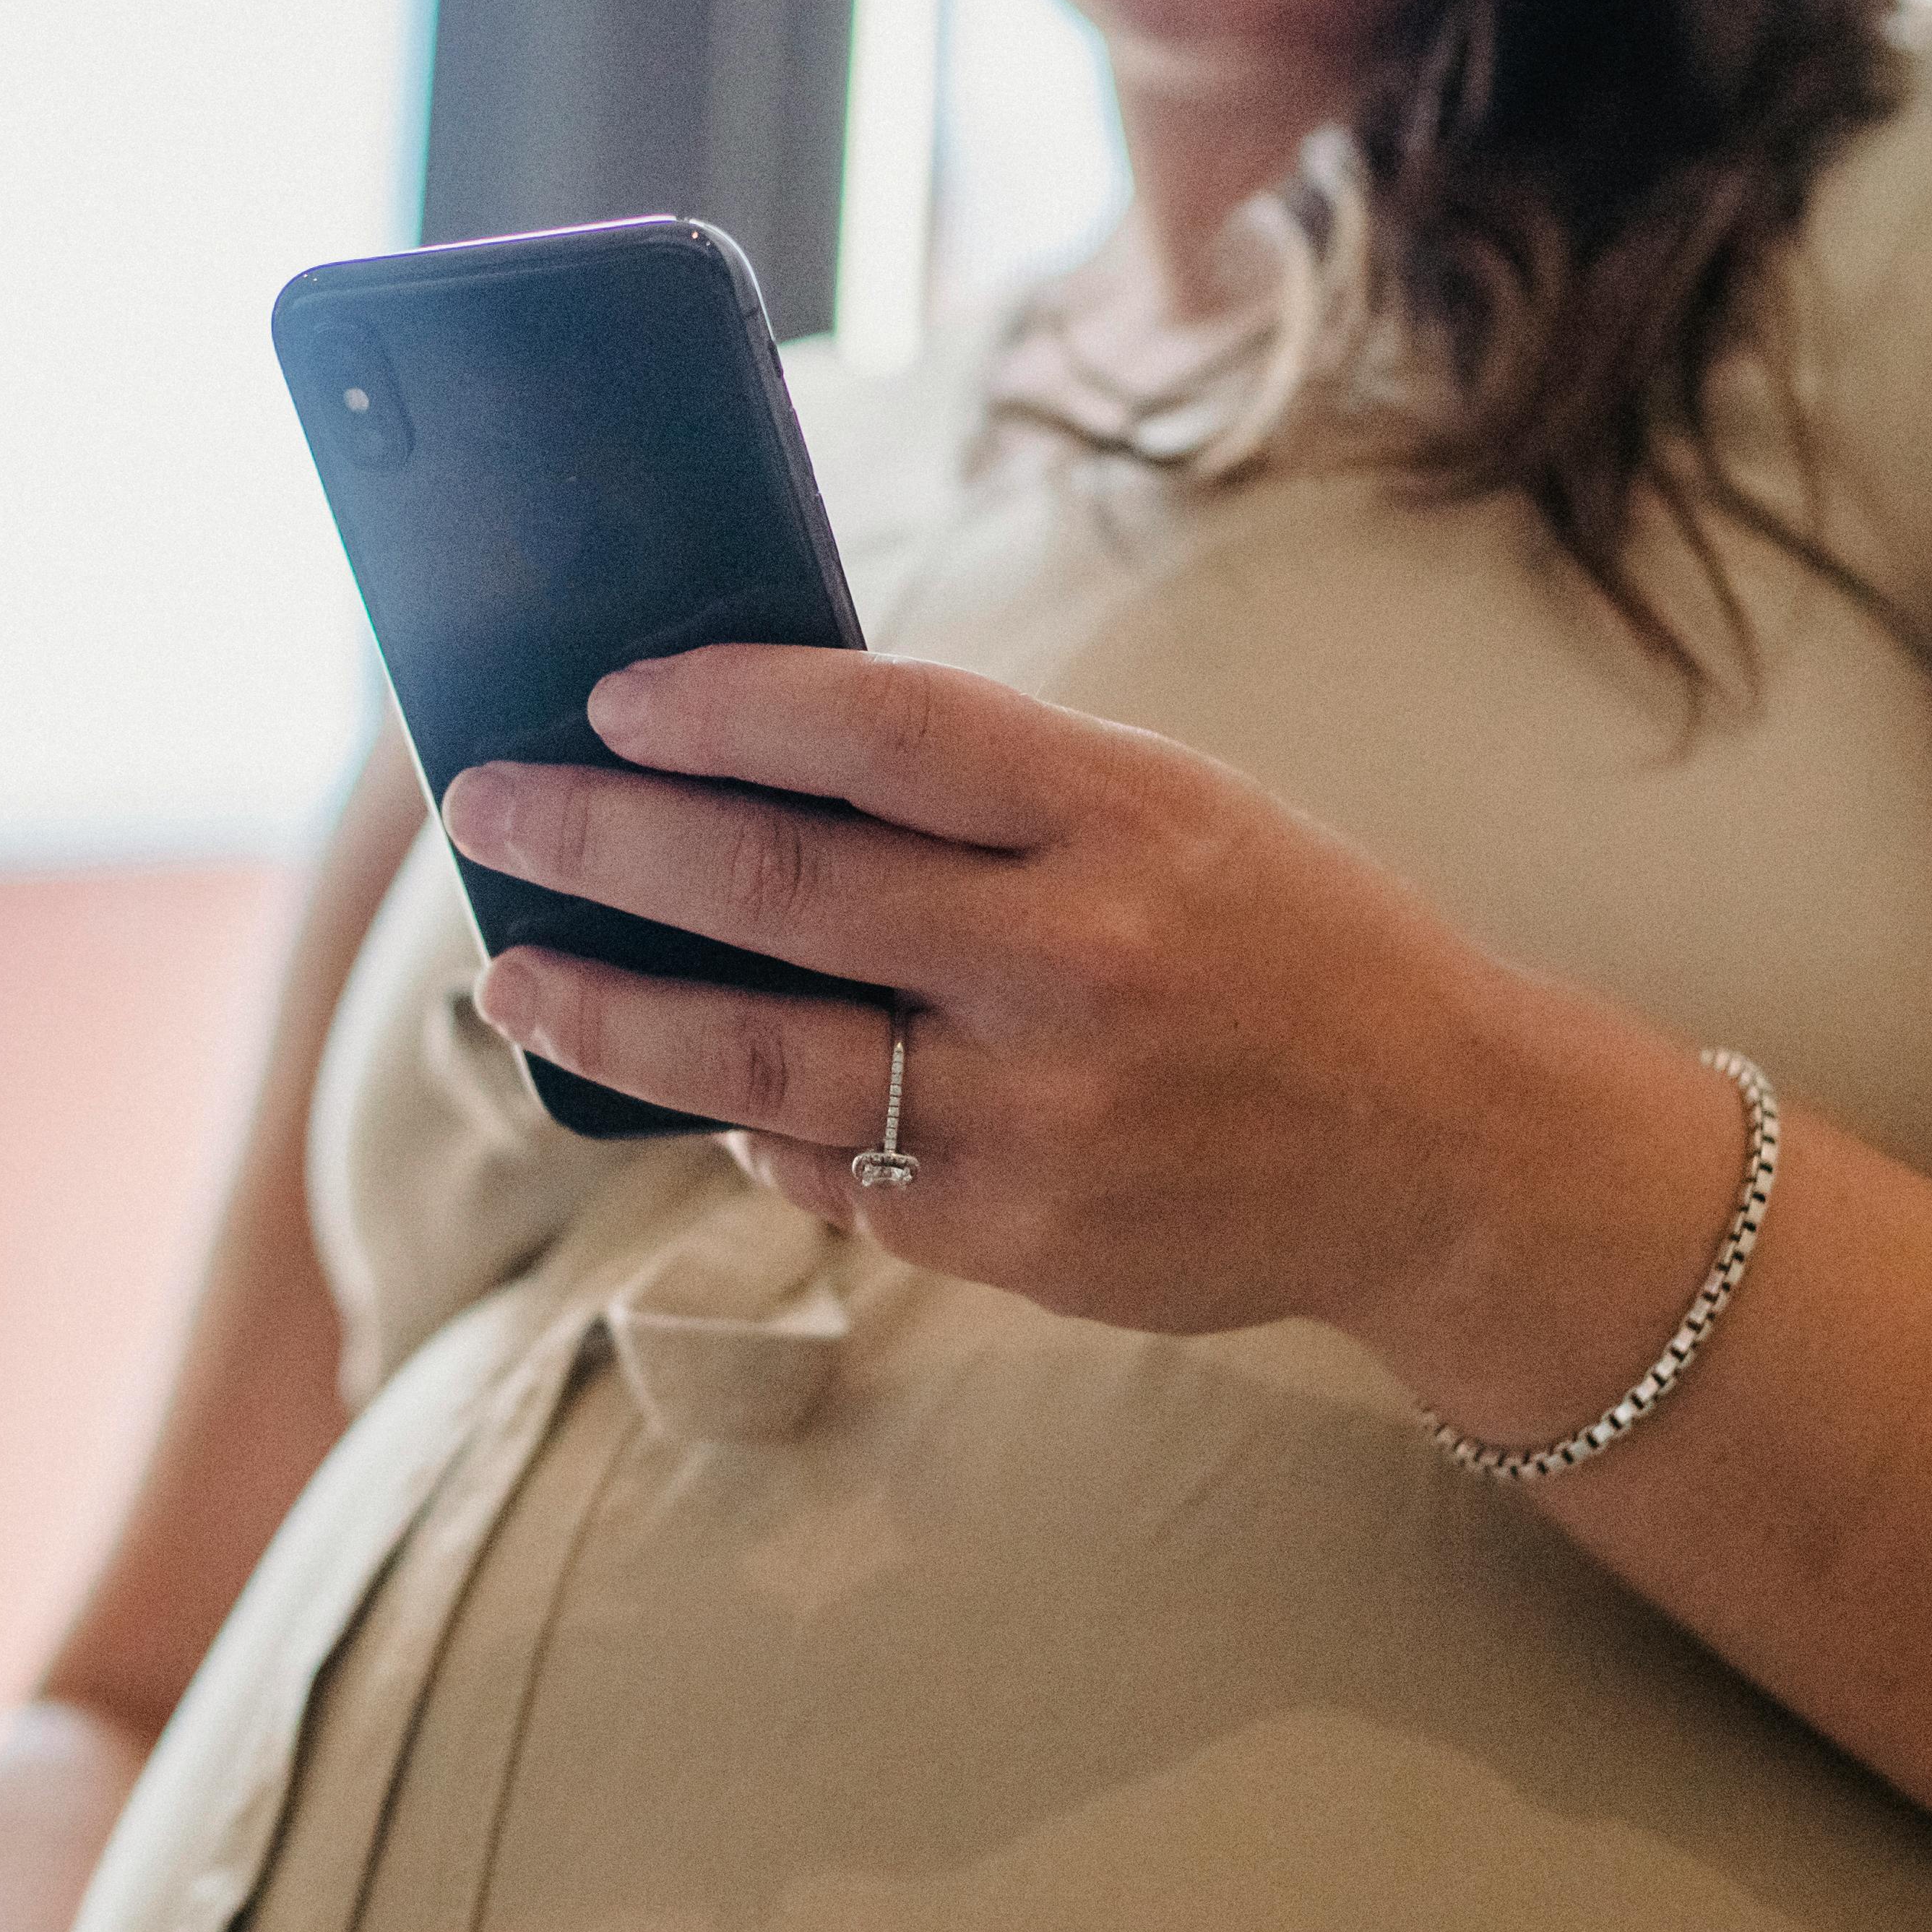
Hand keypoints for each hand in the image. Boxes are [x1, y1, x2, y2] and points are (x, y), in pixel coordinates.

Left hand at [439, 643, 1539, 1346]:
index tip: (607, 695)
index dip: (725, 704)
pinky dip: (754, 1125)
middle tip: (490, 810)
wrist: (1441, 1149)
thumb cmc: (1279, 943)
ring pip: (760, 1058)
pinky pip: (833, 1170)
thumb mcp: (1173, 811)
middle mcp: (1077, 959)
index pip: (881, 729)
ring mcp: (1042, 1111)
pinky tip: (703, 1091)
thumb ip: (990, 791)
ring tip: (516, 974)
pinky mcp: (1018, 1236)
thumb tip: (749, 754)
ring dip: (612, 1011)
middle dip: (603, 841)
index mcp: (1125, 814)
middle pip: (779, 887)